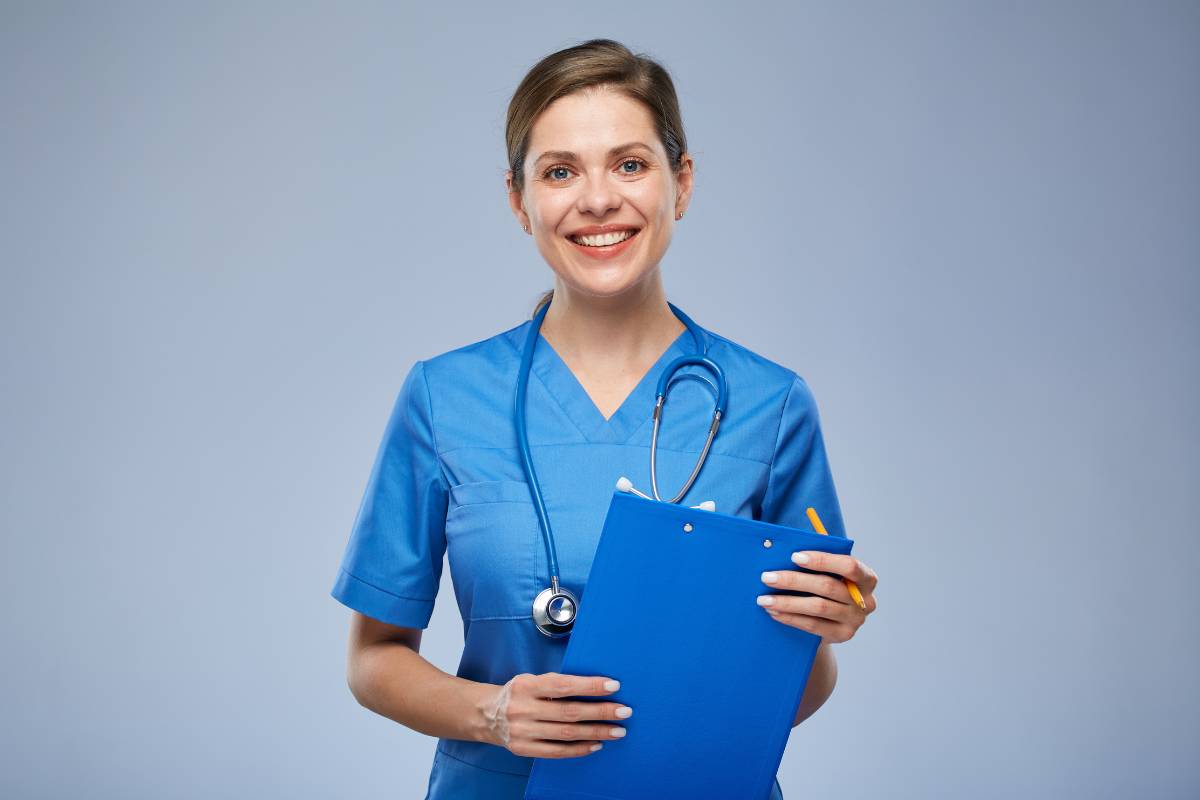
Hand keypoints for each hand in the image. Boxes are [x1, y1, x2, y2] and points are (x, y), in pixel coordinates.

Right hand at [479, 671, 631, 758]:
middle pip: (569, 712)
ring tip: (617, 730)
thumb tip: (595, 687)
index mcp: (526, 686)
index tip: (613, 686)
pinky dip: (580, 749)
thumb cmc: (517, 693)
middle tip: (624, 711)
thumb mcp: (530, 680)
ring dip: (596, 732)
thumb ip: (556, 684)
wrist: (485, 715)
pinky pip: (557, 751)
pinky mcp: (524, 749)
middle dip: (600, 712)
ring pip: (566, 734)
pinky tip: (597, 744)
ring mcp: (523, 732)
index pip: (563, 686)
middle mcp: (523, 709)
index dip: (589, 686)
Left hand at [757, 551, 878, 642]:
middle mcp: (866, 600)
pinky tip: (774, 612)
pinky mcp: (842, 635)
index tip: (794, 557)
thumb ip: (817, 563)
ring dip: (787, 602)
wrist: (834, 620)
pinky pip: (812, 625)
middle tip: (767, 577)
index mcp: (867, 578)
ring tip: (763, 599)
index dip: (822, 560)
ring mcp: (855, 620)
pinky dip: (790, 617)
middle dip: (794, 580)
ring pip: (817, 607)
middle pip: (827, 586)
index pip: (849, 566)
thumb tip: (782, 551)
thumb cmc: (828, 586)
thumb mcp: (831, 573)